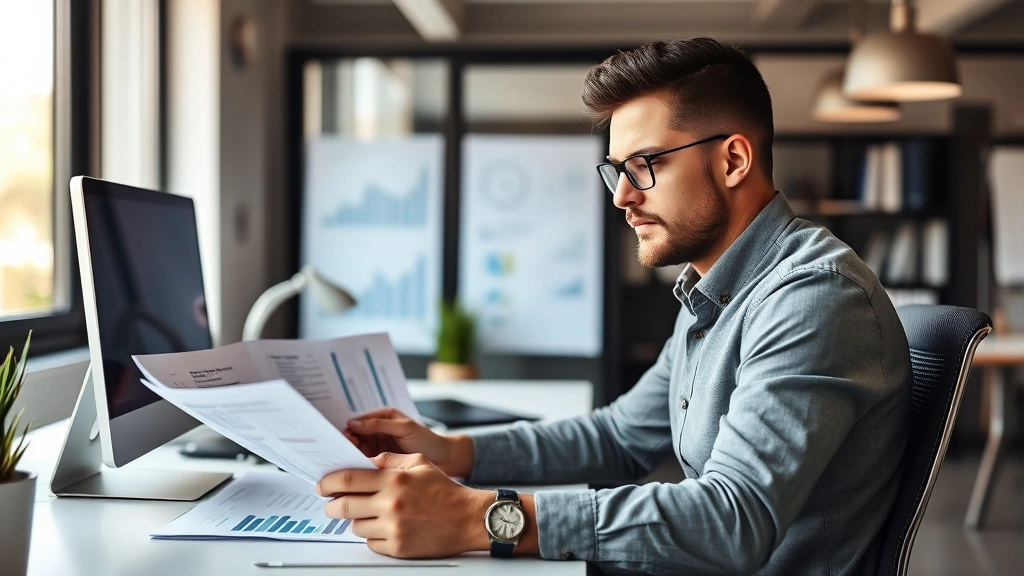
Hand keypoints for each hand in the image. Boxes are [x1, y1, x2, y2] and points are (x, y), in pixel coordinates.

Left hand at [317, 452, 493, 557]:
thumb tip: (366, 462)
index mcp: (394, 480)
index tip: (322, 484)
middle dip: (332, 505)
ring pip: (355, 527)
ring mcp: (393, 528)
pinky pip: (371, 543)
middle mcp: (391, 504)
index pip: (348, 479)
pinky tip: (384, 528)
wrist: (468, 518)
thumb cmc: (445, 491)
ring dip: (356, 521)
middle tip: (332, 504)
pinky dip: (372, 536)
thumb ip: (390, 460)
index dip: (329, 482)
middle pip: (344, 506)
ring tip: (369, 515)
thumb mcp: (419, 463)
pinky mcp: (398, 548)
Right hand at [344, 408, 472, 477]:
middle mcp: (376, 433)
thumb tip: (352, 424)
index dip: (346, 431)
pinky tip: (350, 477)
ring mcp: (378, 450)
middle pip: (353, 439)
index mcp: (381, 419)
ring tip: (340, 468)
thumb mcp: (405, 428)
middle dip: (344, 446)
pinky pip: (365, 467)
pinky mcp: (381, 466)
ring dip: (348, 460)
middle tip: (335, 456)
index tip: (337, 440)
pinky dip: (358, 470)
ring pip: (356, 454)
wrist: (447, 460)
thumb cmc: (428, 440)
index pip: (357, 423)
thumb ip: (380, 424)